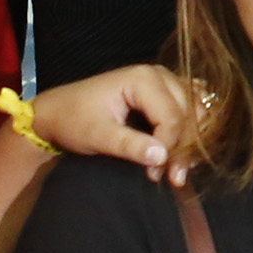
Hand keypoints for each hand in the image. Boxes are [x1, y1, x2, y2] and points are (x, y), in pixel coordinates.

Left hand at [32, 61, 199, 186]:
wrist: (57, 112)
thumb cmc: (73, 121)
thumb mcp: (98, 136)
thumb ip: (130, 145)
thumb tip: (162, 157)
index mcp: (143, 79)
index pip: (172, 117)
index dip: (169, 149)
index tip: (155, 174)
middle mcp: (159, 74)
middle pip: (189, 114)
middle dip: (183, 148)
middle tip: (171, 177)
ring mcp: (164, 81)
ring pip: (195, 111)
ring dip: (190, 141)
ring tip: (176, 168)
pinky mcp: (164, 92)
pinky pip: (190, 107)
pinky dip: (191, 128)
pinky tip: (185, 148)